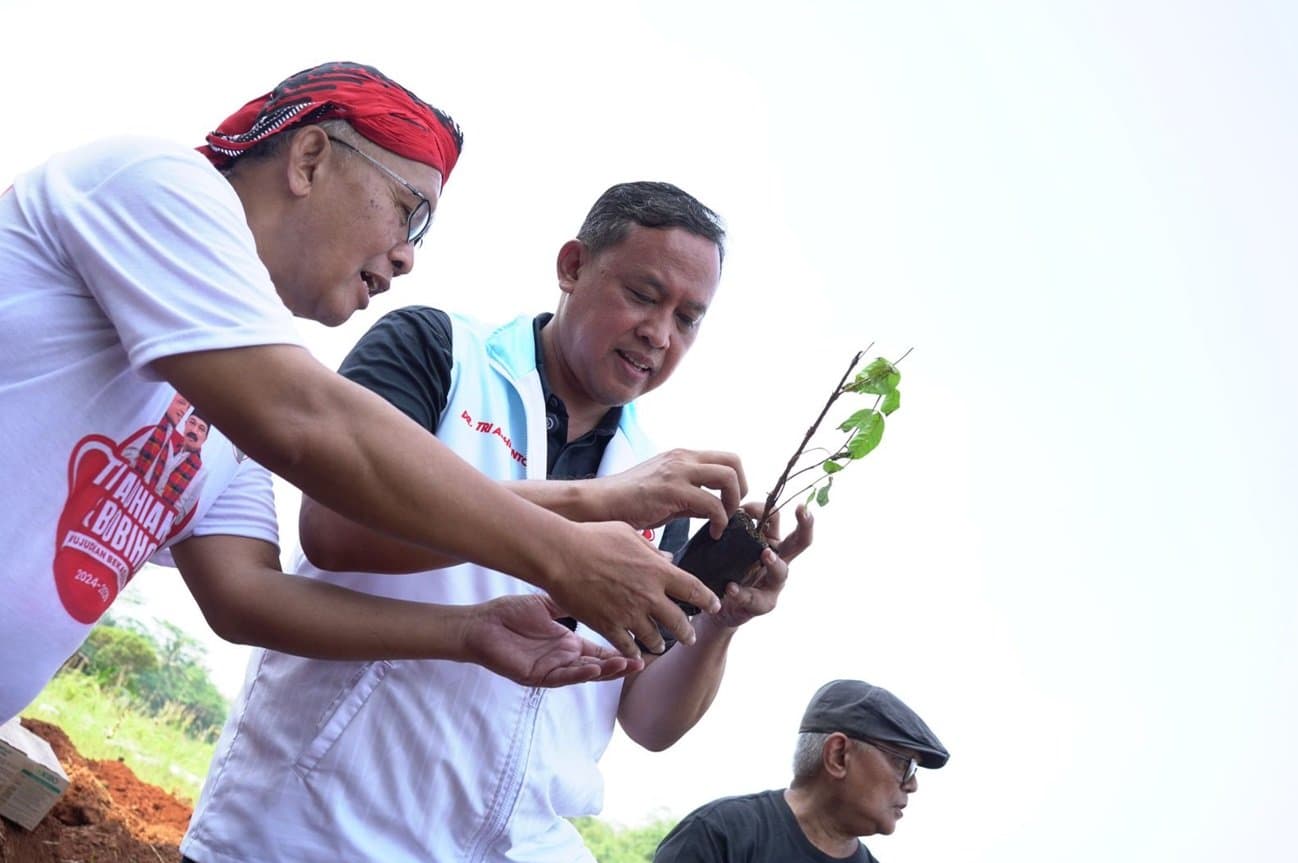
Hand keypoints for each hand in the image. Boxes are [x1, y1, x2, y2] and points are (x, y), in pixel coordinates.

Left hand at [463, 594, 645, 686]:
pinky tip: (595, 669)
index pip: (601, 649)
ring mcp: (552, 669)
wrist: (480, 625)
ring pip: (585, 674)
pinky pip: (563, 677)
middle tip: (644, 661)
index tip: (643, 644)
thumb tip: (593, 586)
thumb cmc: (509, 614)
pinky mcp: (537, 676)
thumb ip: (570, 601)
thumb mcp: (547, 604)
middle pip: (600, 665)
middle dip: (622, 664)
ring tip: (627, 666)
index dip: (621, 649)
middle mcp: (564, 659)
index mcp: (568, 644)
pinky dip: (579, 674)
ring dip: (607, 672)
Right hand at [546, 520, 720, 657]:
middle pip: (678, 620)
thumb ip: (652, 549)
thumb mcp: (628, 534)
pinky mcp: (608, 626)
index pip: (693, 589)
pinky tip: (634, 652)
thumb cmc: (592, 538)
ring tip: (660, 645)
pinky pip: (627, 646)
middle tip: (689, 636)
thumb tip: (668, 558)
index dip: (707, 600)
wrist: (561, 555)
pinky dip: (633, 651)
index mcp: (657, 571)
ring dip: (659, 643)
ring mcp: (629, 613)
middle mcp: (648, 595)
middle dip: (687, 632)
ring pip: (654, 637)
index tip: (714, 605)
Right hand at [598, 449, 747, 538]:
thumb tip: (714, 510)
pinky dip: (719, 520)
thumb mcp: (666, 492)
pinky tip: (712, 533)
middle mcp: (683, 458)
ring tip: (722, 523)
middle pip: (734, 462)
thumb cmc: (629, 501)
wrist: (601, 502)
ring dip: (733, 503)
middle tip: (732, 512)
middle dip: (740, 489)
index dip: (737, 481)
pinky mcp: (672, 490)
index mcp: (682, 456)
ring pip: (728, 477)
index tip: (730, 504)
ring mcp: (678, 472)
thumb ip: (692, 497)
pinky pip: (712, 503)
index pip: (726, 458)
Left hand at [711, 502, 813, 628]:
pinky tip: (731, 588)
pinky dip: (741, 592)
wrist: (718, 604)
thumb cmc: (727, 568)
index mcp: (771, 543)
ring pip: (781, 572)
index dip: (796, 514)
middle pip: (799, 542)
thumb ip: (736, 528)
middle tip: (802, 513)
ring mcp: (772, 584)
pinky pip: (753, 598)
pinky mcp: (760, 604)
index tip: (799, 504)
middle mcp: (778, 561)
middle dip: (805, 526)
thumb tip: (736, 509)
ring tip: (766, 554)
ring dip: (775, 562)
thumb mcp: (731, 546)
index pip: (782, 521)